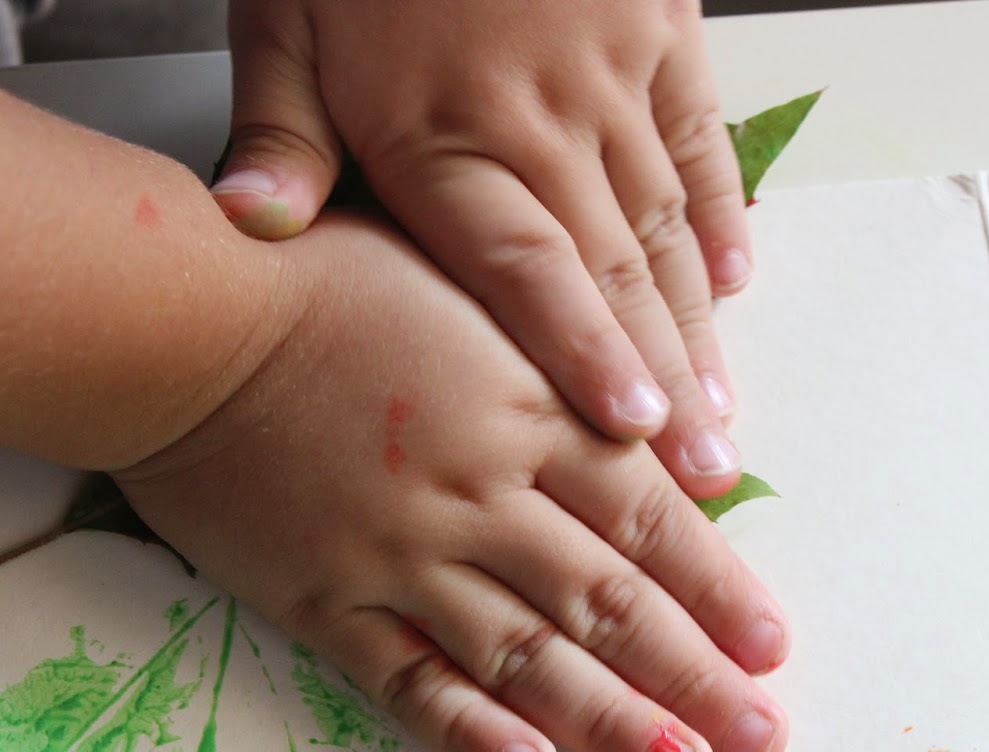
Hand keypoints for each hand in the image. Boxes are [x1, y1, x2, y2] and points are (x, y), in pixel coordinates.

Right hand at [115, 214, 787, 751]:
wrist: (179, 319)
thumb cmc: (317, 275)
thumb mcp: (462, 281)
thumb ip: (548, 352)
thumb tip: (642, 413)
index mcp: (521, 411)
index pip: (647, 516)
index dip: (716, 586)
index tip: (770, 645)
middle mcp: (478, 496)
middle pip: (608, 602)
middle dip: (693, 677)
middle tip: (757, 742)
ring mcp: (401, 558)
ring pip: (527, 657)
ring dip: (612, 721)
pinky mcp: (325, 603)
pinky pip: (408, 681)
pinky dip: (471, 731)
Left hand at [214, 0, 752, 498]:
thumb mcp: (282, 22)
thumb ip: (277, 134)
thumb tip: (250, 229)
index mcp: (441, 137)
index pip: (526, 271)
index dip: (585, 357)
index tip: (638, 435)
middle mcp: (539, 120)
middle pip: (613, 270)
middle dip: (666, 380)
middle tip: (709, 470)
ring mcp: (610, 73)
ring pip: (667, 222)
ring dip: (701, 324)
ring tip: (728, 410)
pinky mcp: (661, 26)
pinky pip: (703, 136)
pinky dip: (724, 212)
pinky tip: (738, 280)